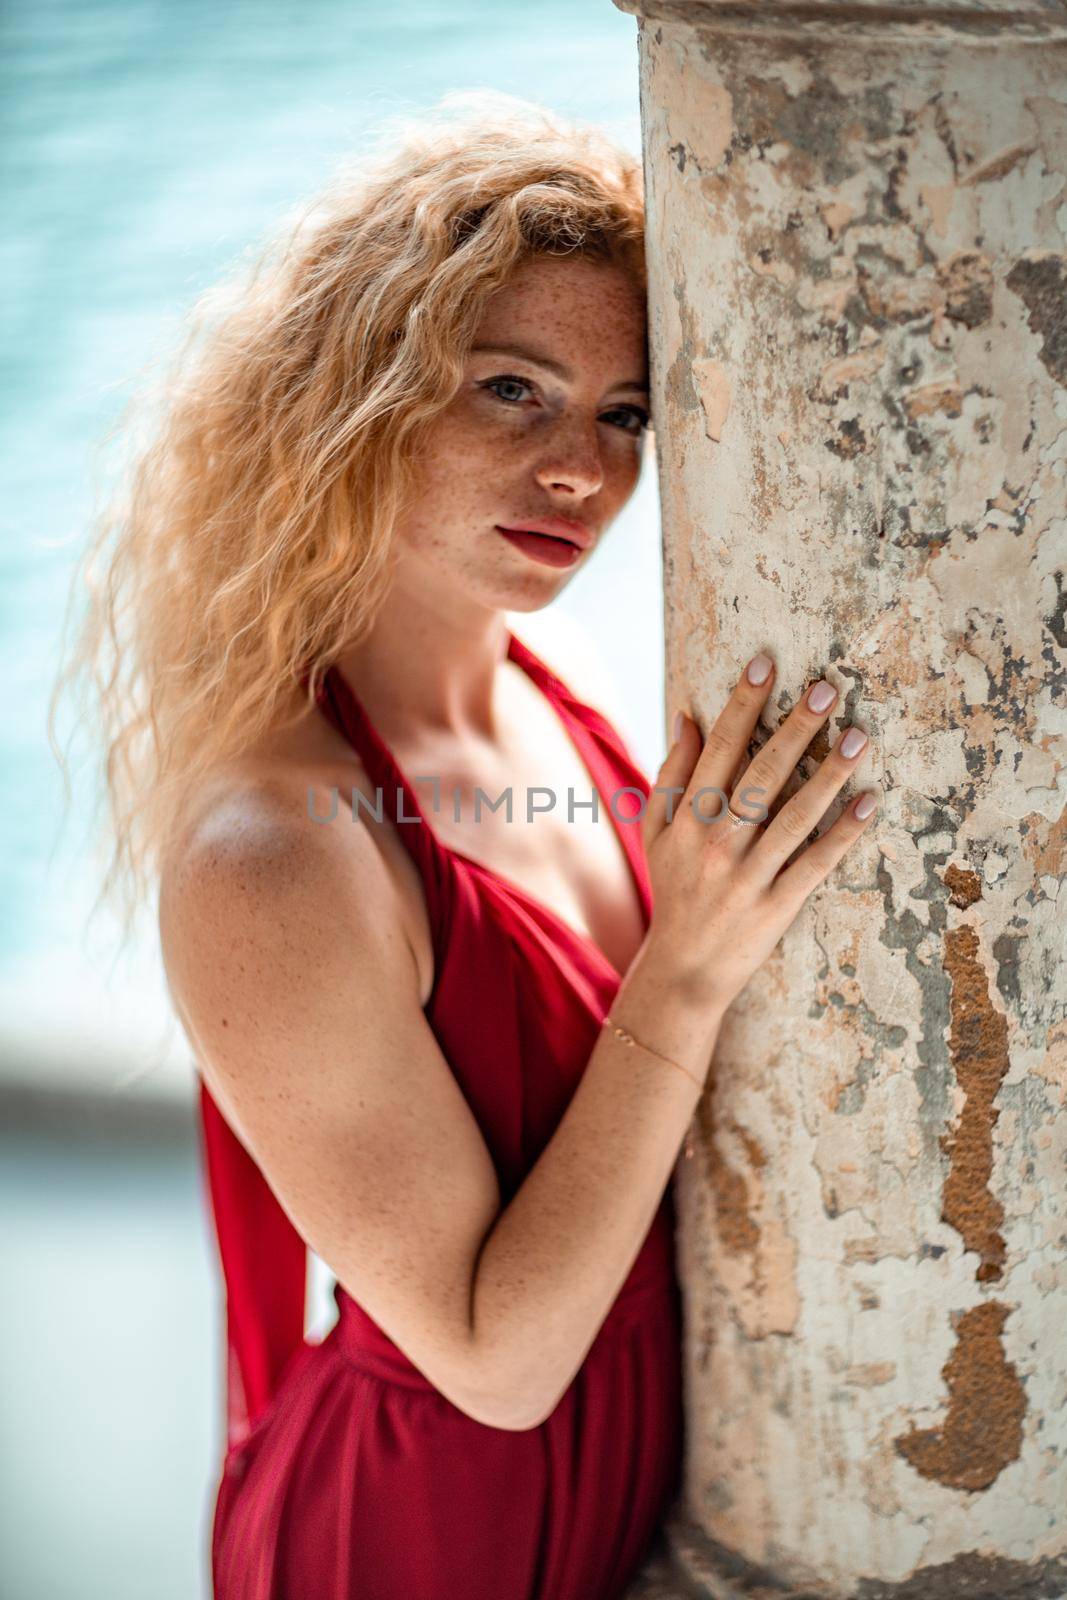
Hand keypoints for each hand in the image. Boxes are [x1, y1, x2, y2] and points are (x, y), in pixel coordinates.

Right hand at [639, 652, 877, 1014]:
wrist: (683, 969)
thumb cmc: (673, 889)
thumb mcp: (657, 833)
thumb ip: (671, 776)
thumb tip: (690, 718)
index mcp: (687, 818)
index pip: (718, 749)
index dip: (742, 704)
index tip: (766, 665)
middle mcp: (717, 842)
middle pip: (760, 773)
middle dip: (794, 728)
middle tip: (827, 687)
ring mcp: (750, 875)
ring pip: (794, 814)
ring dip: (829, 773)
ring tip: (859, 735)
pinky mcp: (778, 905)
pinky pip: (815, 862)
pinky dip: (843, 833)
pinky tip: (870, 801)